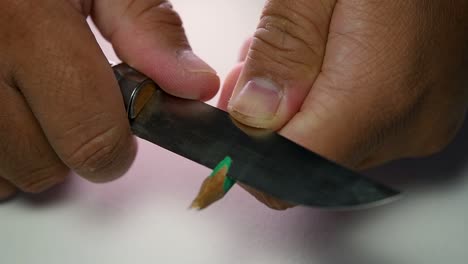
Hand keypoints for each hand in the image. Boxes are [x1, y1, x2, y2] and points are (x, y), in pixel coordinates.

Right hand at [0, 0, 218, 199]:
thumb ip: (148, 30)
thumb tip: (193, 85)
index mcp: (28, 27)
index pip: (90, 137)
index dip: (116, 146)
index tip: (118, 133)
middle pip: (45, 166)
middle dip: (73, 148)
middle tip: (70, 106)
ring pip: (7, 173)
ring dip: (32, 151)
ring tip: (33, 100)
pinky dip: (1, 153)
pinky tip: (8, 112)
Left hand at [219, 0, 467, 208]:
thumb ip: (284, 52)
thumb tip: (252, 117)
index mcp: (379, 96)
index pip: (290, 170)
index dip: (249, 150)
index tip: (230, 120)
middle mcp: (404, 126)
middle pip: (307, 160)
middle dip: (268, 122)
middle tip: (256, 69)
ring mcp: (416, 124)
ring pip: (330, 145)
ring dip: (296, 111)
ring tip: (293, 53)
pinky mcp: (419, 114)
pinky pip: (356, 130)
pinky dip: (326, 107)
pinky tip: (321, 63)